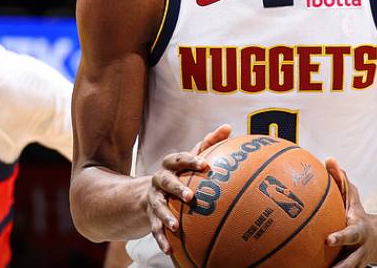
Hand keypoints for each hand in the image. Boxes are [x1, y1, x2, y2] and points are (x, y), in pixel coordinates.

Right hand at [147, 124, 231, 252]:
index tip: (204, 164)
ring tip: (176, 227)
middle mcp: (159, 180)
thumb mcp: (191, 158)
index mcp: (170, 165)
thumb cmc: (180, 173)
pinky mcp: (151, 217)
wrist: (148, 193)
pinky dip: (161, 239)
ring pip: (158, 207)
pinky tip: (169, 250)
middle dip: (176, 188)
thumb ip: (209, 142)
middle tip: (189, 197)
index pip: (178, 159)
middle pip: (165, 181)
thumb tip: (228, 127)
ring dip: (166, 216)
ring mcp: (154, 199)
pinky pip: (155, 229)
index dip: (190, 160)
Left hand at [325, 157, 376, 267]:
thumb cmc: (359, 213)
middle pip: (348, 264)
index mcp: (358, 231)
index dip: (340, 238)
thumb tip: (328, 159)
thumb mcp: (353, 196)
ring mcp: (354, 264)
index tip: (328, 240)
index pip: (350, 235)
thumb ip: (341, 179)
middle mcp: (357, 251)